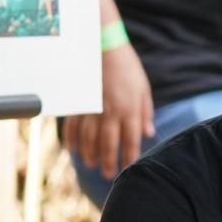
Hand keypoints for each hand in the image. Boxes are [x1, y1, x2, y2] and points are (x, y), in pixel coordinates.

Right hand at [64, 42, 155, 178]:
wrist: (103, 46)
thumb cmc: (127, 67)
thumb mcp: (143, 89)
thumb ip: (145, 112)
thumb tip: (149, 133)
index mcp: (129, 111)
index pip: (130, 141)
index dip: (129, 158)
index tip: (128, 170)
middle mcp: (111, 113)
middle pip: (108, 144)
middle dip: (108, 162)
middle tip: (107, 175)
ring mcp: (92, 108)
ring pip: (89, 138)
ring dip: (89, 154)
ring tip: (90, 165)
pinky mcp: (79, 102)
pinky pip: (73, 125)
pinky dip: (72, 138)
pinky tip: (72, 149)